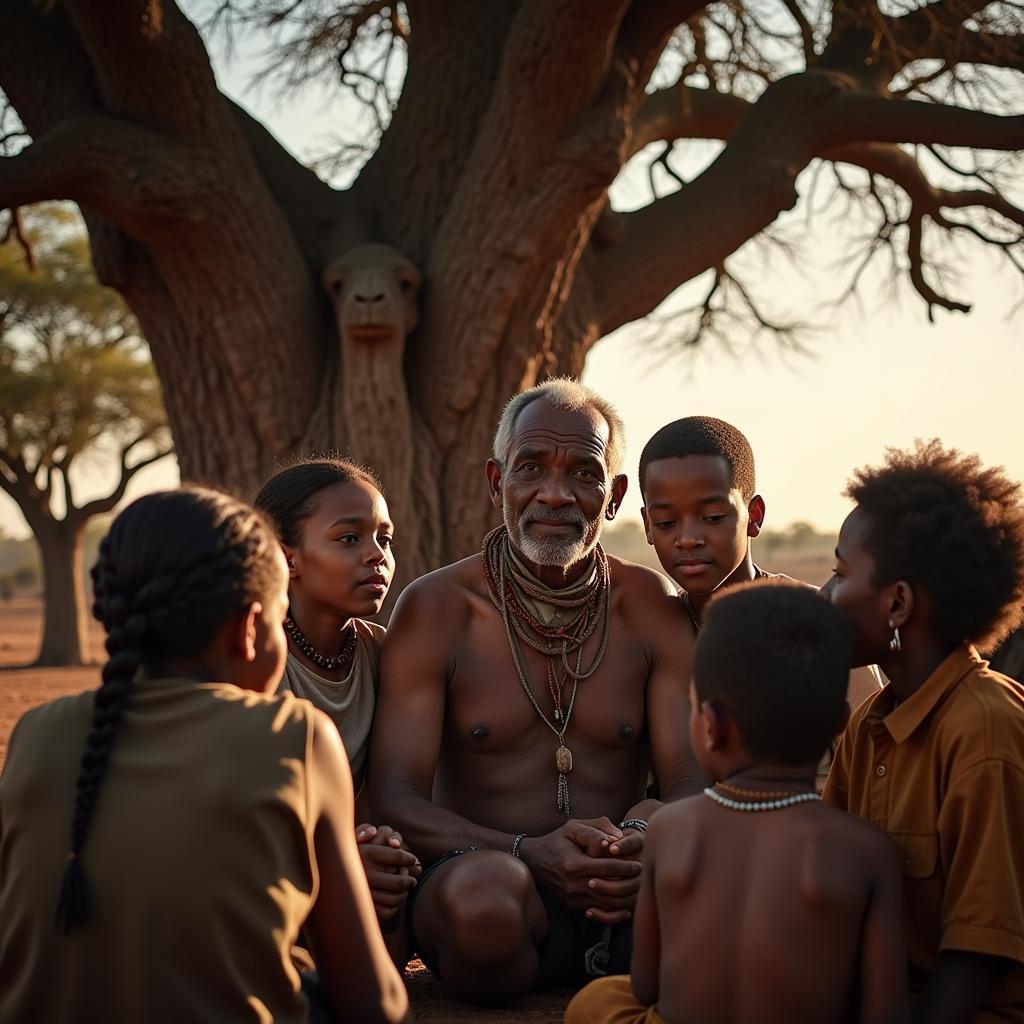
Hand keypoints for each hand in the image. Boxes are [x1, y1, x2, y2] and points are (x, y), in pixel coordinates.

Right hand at [355, 823, 420, 920]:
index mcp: (365, 852)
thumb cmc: (350, 852)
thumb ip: (373, 832)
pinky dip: (394, 908)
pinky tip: (395, 902)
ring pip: (395, 898)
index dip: (408, 858)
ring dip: (404, 894)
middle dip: (409, 880)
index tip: (413, 860)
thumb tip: (395, 845)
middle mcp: (363, 872)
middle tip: (413, 879)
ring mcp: (362, 891)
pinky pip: (386, 911)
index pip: (397, 856)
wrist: (327, 877)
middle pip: (399, 880)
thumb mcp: (358, 836)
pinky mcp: (362, 907)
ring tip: (407, 889)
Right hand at [519, 817, 640, 925]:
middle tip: (642, 876)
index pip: (609, 868)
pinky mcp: (574, 907)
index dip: (627, 865)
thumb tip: (617, 837)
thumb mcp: (574, 826)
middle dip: (631, 883)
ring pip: (608, 906)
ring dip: (626, 899)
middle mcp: (574, 885)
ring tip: (637, 889)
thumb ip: (597, 828)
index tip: (638, 862)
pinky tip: (625, 908)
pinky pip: (599, 915)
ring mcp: (574, 899)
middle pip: (612, 890)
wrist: (534, 860)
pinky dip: (615, 914)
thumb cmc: (557, 840)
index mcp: (575, 864)